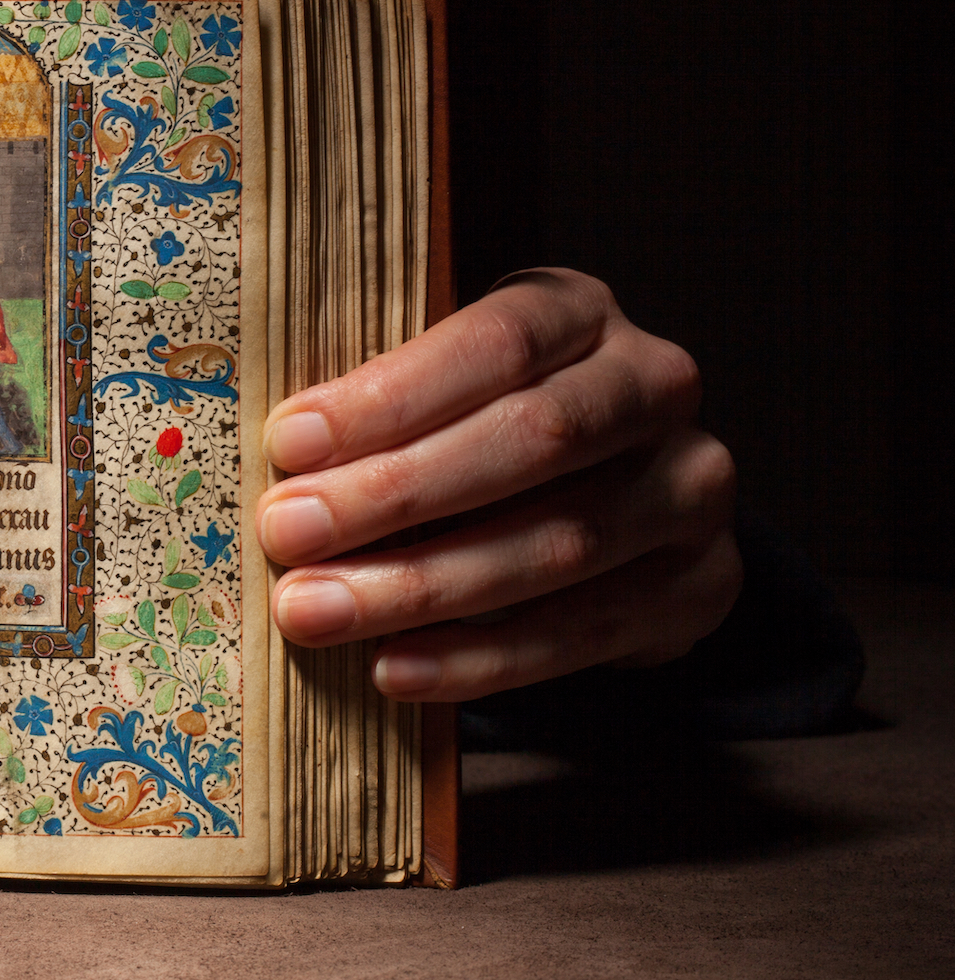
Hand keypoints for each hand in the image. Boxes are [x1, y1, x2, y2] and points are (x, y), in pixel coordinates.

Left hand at [255, 269, 738, 700]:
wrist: (616, 501)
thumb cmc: (484, 427)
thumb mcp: (443, 386)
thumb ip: (380, 406)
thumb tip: (275, 460)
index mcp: (580, 311)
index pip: (494, 342)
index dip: (390, 395)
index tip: (290, 442)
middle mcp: (656, 386)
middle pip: (531, 440)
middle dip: (395, 494)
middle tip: (285, 535)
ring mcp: (691, 488)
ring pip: (557, 543)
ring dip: (420, 588)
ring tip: (314, 611)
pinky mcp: (703, 584)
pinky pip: (583, 633)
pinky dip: (477, 659)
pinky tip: (391, 668)